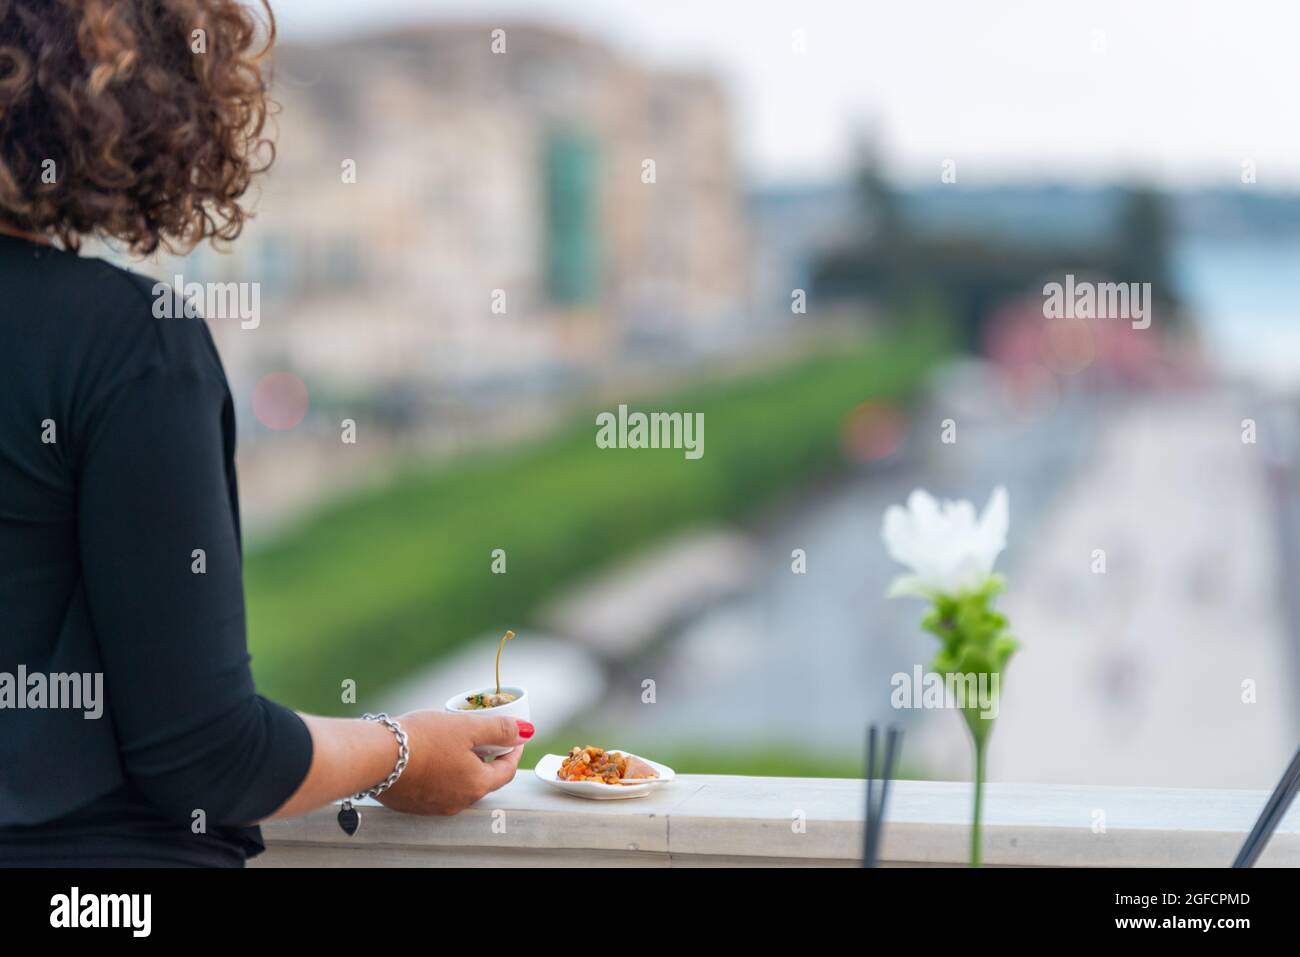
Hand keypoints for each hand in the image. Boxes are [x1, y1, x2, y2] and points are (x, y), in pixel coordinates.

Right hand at [376, 710, 528, 814]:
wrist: (375, 757)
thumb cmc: (422, 740)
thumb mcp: (466, 727)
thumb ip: (499, 729)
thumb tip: (526, 731)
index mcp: (476, 785)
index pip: (507, 770)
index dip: (513, 750)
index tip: (513, 736)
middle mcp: (458, 802)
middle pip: (483, 778)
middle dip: (487, 755)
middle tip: (483, 734)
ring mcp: (434, 806)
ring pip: (459, 783)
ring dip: (464, 764)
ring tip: (455, 740)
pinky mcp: (414, 804)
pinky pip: (437, 787)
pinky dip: (442, 772)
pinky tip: (431, 754)